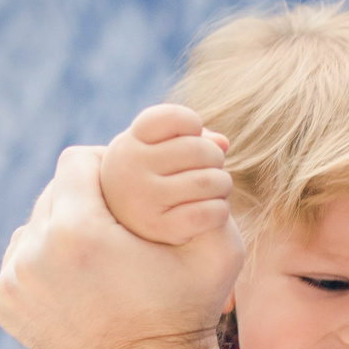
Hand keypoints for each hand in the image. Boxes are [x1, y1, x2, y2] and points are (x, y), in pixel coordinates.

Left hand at [0, 143, 244, 348]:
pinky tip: (78, 279)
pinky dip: (45, 263)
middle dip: (84, 199)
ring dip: (63, 230)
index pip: (78, 159)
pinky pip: (22, 260)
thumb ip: (208, 184)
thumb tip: (207, 133)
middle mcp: (34, 252)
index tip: (127, 184)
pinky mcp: (4, 304)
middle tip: (116, 221)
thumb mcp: (215, 245)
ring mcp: (14, 280)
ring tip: (97, 252)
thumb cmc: (189, 312)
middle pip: (53, 192)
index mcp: (77, 230)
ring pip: (35, 225)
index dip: (106, 164)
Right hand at [100, 103, 234, 244]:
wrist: (126, 231)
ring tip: (218, 188)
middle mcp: (129, 168)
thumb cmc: (152, 179)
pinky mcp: (158, 227)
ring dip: (223, 184)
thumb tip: (222, 143)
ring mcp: (142, 198)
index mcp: (129, 143)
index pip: (172, 117)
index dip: (191, 123)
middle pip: (197, 149)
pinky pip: (207, 213)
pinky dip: (220, 210)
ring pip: (207, 181)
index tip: (192, 135)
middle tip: (214, 168)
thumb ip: (191, 138)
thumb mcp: (160, 151)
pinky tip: (214, 210)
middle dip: (215, 157)